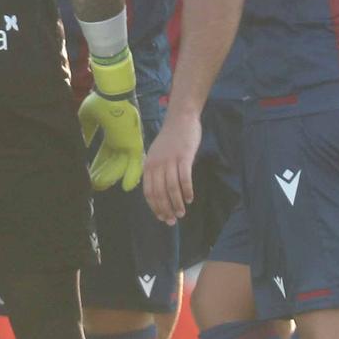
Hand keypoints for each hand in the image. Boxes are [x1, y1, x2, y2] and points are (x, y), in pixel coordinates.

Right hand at [78, 51, 144, 191]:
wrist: (111, 92)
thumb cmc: (100, 101)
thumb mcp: (87, 119)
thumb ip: (84, 132)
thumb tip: (78, 144)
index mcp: (112, 134)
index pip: (105, 155)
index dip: (97, 165)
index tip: (89, 176)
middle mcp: (121, 140)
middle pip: (112, 163)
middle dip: (102, 174)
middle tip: (92, 185)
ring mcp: (128, 142)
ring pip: (121, 165)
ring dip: (111, 176)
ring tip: (99, 186)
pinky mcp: (134, 142)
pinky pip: (135, 162)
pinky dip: (132, 175)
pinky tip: (126, 187)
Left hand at [141, 107, 199, 224]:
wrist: (180, 118)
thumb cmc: (170, 138)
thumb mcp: (157, 155)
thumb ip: (157, 171)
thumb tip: (160, 192)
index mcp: (148, 165)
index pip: (149, 192)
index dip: (155, 207)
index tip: (162, 218)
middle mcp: (156, 164)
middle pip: (159, 193)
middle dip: (165, 209)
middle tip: (173, 220)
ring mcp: (170, 160)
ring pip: (171, 188)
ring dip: (176, 203)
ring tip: (182, 213)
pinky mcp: (183, 157)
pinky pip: (184, 178)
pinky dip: (186, 191)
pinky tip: (189, 199)